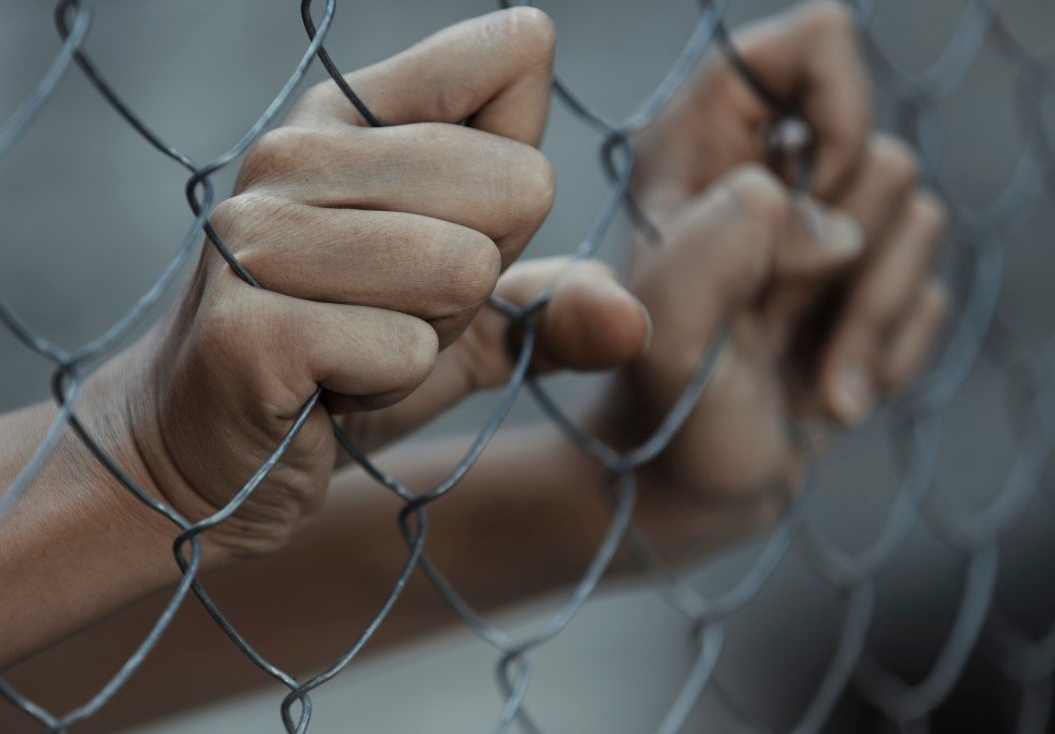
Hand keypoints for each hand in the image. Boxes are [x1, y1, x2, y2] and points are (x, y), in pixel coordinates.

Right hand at [106, 9, 649, 563]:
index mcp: (350, 112)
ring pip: (465, 269)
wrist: (206, 453)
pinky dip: (384, 390)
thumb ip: (549, 306)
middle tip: (389, 313)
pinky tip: (321, 390)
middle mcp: (294, 148)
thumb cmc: (338, 366)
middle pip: (519, 183)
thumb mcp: (456, 323)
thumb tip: (632, 321)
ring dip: (429, 339)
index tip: (442, 230)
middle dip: (477, 280)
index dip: (517, 174)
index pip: (517, 54)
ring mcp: (258, 231)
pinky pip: (404, 351)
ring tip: (354, 349)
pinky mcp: (247, 324)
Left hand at [593, 2, 947, 562]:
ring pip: (917, 215)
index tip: (812, 187)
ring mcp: (816, 235)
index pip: (805, 46)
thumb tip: (829, 222)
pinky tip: (825, 393)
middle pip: (878, 144)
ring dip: (866, 316)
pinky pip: (929, 289)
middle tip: (773, 312)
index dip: (834, 103)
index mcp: (698, 151)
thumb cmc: (667, 412)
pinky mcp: (858, 290)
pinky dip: (886, 351)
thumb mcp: (668, 331)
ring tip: (804, 377)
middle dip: (844, 248)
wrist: (689, 493)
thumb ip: (722, 245)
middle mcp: (764, 177)